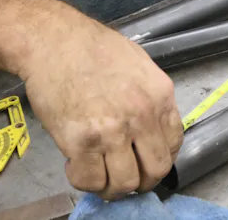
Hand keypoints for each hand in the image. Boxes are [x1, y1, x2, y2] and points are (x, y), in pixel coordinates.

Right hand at [13, 5, 182, 199]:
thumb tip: (150, 126)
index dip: (159, 158)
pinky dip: (85, 182)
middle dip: (142, 181)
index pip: (174, 143)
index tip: (145, 161)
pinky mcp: (81, 142)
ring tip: (99, 173)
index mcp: (160, 96)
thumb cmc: (92, 47)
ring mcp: (112, 131)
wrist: (54, 41)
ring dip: (112, 186)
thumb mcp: (139, 64)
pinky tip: (77, 166)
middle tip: (125, 176)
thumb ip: (150, 97)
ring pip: (125, 183)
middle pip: (155, 170)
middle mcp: (142, 116)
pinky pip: (90, 180)